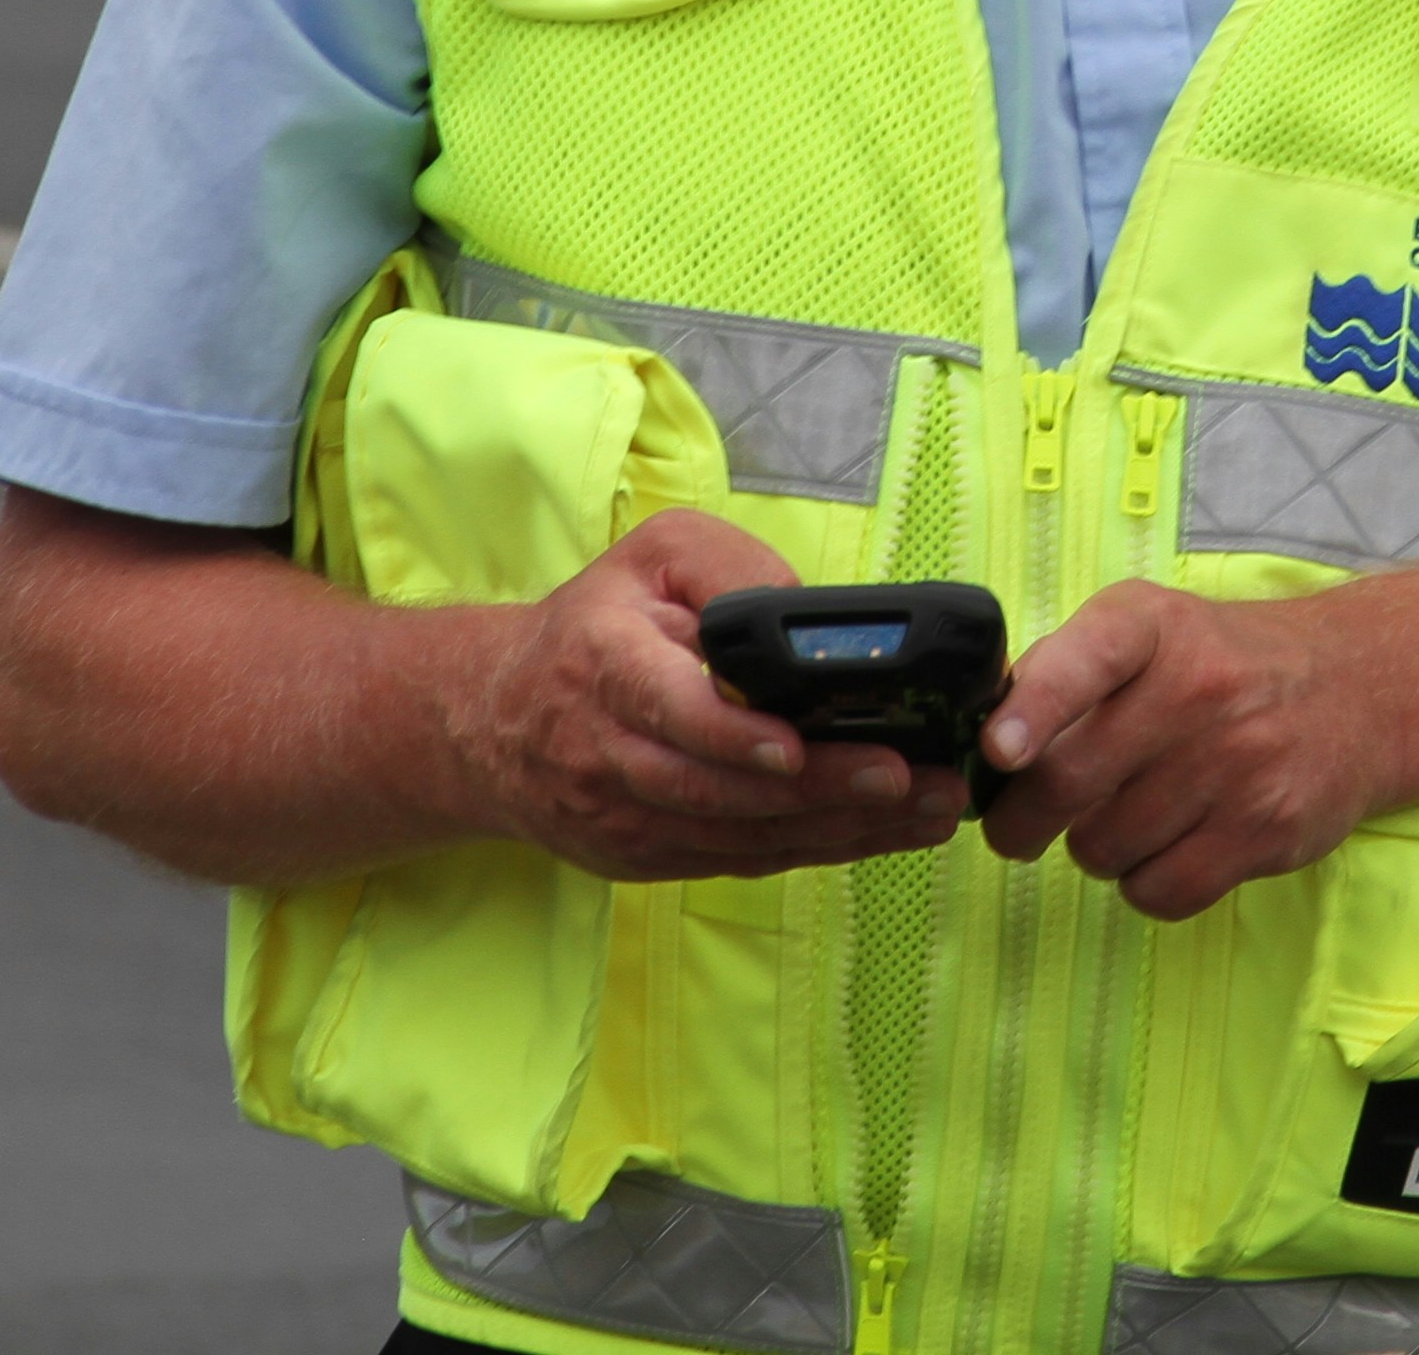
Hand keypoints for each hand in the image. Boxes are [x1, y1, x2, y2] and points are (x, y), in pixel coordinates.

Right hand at [430, 507, 969, 883]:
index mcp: (606, 663)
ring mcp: (620, 816)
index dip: (731, 734)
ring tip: (925, 811)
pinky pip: (733, 861)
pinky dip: (809, 851)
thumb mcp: (653, 557)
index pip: (669, 708)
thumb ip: (728, 568)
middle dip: (821, 789)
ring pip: (735, 836)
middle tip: (910, 778)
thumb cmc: (594, 626)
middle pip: (717, 787)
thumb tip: (804, 608)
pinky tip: (878, 835)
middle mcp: (607, 750)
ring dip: (836, 829)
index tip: (794, 748)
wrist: (493, 721)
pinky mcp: (639, 856)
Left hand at [974, 582, 1412, 919]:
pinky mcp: (1268, 830)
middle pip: (1068, 783)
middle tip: (1018, 828)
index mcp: (1154, 627)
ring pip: (1104, 847)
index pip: (1085, 660)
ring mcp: (1240, 763)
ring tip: (1124, 818)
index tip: (998, 753)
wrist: (1355, 690)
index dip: (1032, 709)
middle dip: (1021, 821)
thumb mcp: (1149, 629)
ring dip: (1093, 849)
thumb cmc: (1222, 663)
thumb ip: (1065, 669)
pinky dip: (1142, 884)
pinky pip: (1158, 892)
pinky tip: (1164, 848)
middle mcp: (1201, 688)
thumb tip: (984, 741)